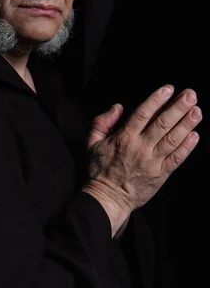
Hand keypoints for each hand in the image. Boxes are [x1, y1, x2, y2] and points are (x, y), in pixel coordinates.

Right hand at [82, 85, 201, 234]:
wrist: (107, 199)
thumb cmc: (99, 170)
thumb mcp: (91, 143)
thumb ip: (102, 122)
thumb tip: (118, 107)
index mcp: (124, 138)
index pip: (143, 114)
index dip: (157, 100)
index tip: (169, 89)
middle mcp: (140, 148)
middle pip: (162, 123)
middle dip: (178, 107)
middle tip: (190, 95)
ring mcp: (152, 161)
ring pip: (173, 139)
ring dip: (186, 124)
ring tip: (197, 111)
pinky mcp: (160, 174)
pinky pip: (176, 158)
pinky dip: (187, 147)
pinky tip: (195, 135)